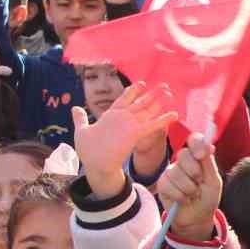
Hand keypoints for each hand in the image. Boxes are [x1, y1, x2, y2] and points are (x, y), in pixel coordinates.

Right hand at [71, 84, 177, 200]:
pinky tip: (175, 114)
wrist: (96, 164)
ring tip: (169, 91)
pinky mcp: (135, 134)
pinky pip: (153, 125)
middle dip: (152, 93)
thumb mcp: (81, 131)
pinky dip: (164, 119)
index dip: (133, 91)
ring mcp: (129, 124)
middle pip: (140, 101)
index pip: (124, 99)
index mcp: (110, 114)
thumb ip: (80, 119)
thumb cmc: (88, 150)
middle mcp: (121, 116)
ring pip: (147, 109)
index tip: (142, 84)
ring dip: (159, 100)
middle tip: (164, 85)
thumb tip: (74, 108)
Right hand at [158, 133, 221, 241]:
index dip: (196, 144)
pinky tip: (184, 200)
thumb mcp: (213, 181)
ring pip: (176, 173)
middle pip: (183, 155)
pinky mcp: (162, 184)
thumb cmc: (207, 198)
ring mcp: (171, 172)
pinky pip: (168, 186)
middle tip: (199, 182)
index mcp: (197, 157)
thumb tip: (208, 144)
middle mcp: (183, 162)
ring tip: (192, 195)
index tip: (201, 155)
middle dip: (194, 172)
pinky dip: (180, 196)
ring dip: (188, 188)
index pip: (194, 140)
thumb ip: (209, 163)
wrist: (197, 218)